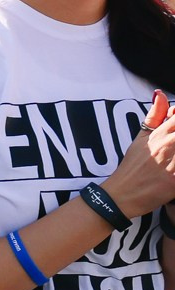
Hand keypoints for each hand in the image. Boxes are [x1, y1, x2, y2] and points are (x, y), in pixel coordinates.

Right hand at [101, 91, 174, 216]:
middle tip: (174, 147)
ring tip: (173, 158)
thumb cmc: (132, 167)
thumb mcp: (140, 139)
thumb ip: (155, 116)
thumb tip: (160, 94)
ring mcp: (172, 165)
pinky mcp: (174, 182)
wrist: (120, 196)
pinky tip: (174, 172)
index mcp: (160, 134)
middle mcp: (167, 146)